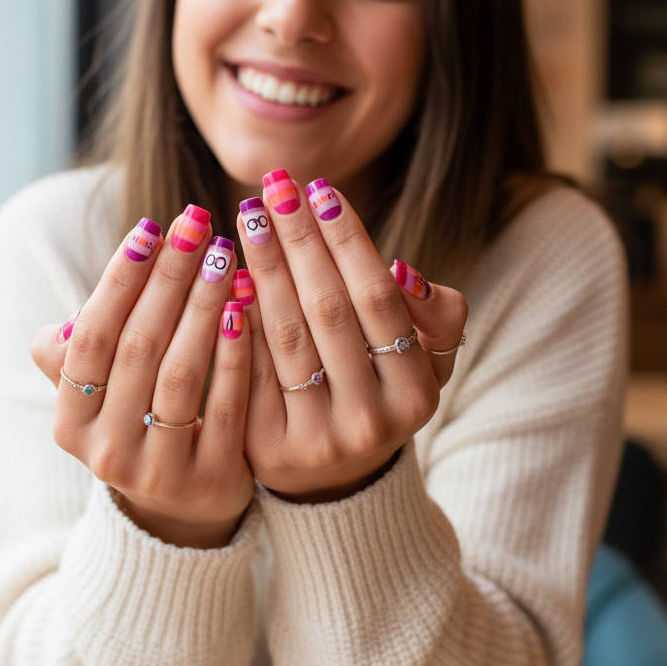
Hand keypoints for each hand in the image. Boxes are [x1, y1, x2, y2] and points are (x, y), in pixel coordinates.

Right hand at [30, 208, 253, 547]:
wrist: (182, 511)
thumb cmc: (140, 425)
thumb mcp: (98, 396)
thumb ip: (77, 355)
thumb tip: (71, 319)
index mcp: (70, 420)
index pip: (91, 336)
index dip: (120, 279)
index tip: (151, 227)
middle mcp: (105, 450)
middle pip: (137, 347)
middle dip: (168, 278)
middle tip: (198, 224)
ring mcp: (158, 471)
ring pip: (180, 373)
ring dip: (203, 306)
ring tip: (225, 255)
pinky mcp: (209, 480)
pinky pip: (226, 406)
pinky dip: (234, 354)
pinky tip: (246, 308)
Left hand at [236, 172, 467, 502]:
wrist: (336, 478)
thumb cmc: (382, 392)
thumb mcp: (428, 360)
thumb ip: (437, 315)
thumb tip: (402, 271)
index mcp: (416, 393)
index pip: (378, 298)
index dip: (348, 240)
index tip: (320, 189)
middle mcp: (370, 420)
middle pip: (328, 310)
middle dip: (299, 241)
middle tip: (273, 187)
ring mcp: (317, 438)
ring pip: (286, 337)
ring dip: (265, 268)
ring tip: (249, 217)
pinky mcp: (266, 447)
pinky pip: (250, 367)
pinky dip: (240, 317)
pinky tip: (229, 273)